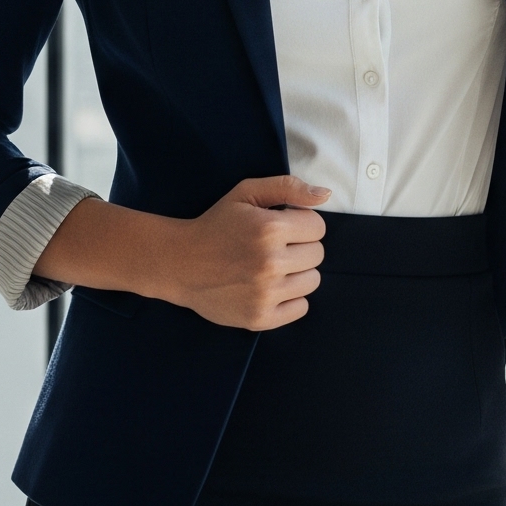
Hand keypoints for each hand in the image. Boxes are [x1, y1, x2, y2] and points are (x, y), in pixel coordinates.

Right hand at [158, 175, 329, 330]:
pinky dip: (290, 298)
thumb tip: (325, 195)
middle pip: (317, 254)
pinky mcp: (260, 318)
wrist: (180, 263)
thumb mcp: (246, 193)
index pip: (318, 227)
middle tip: (273, 247)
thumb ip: (288, 187)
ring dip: (297, 272)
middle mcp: (270, 263)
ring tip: (271, 267)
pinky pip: (301, 307)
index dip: (301, 224)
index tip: (281, 227)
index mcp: (269, 229)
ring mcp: (265, 294)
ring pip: (313, 281)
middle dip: (300, 247)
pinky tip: (269, 288)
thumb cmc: (216, 224)